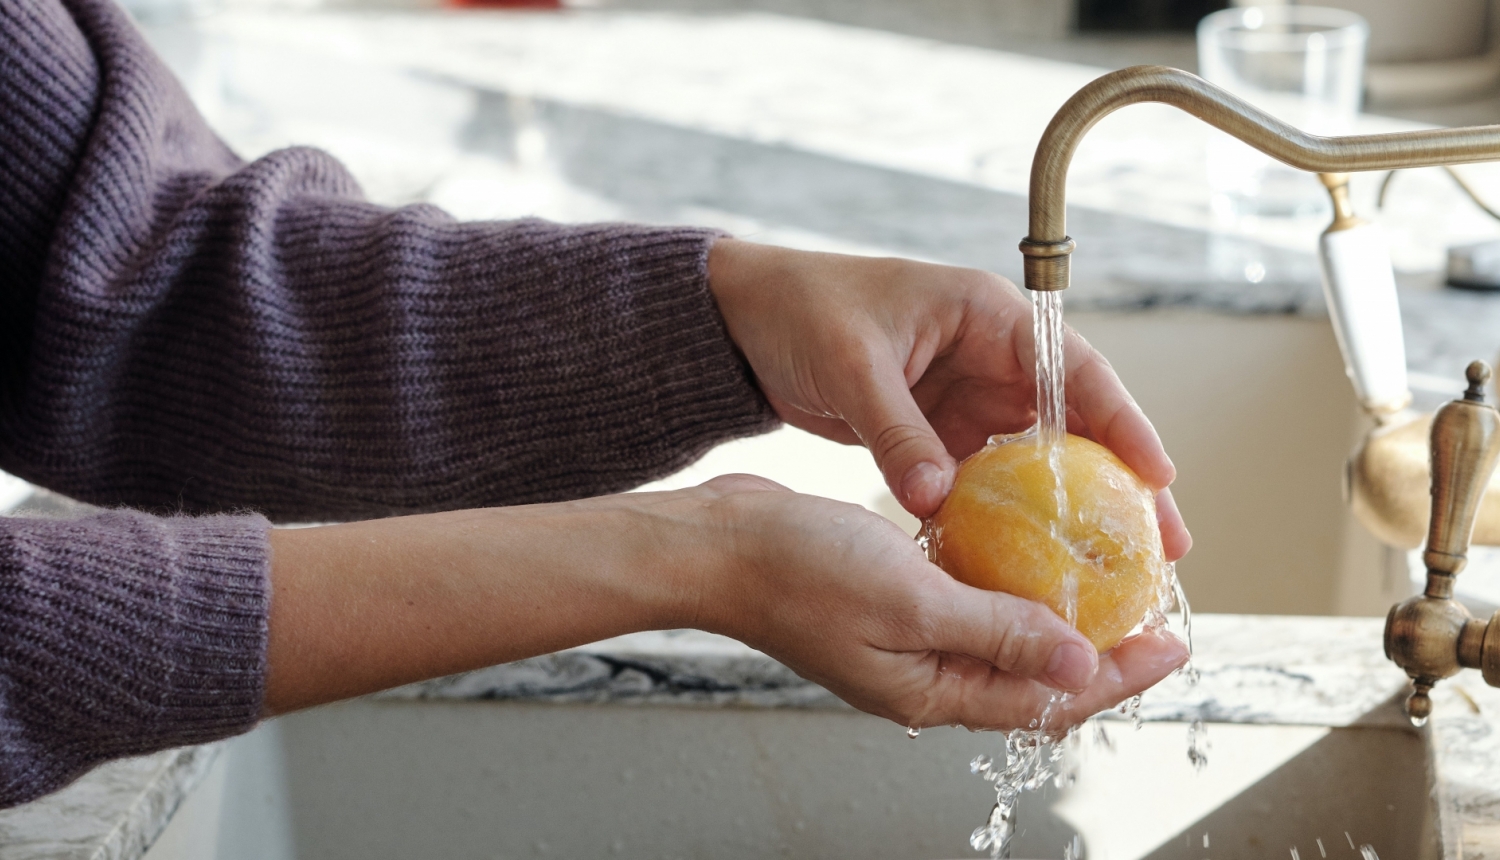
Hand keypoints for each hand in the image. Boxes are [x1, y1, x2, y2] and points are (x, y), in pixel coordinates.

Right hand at [693, 475, 1189, 731]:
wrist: (718, 543)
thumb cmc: (797, 572)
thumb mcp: (911, 601)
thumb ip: (996, 632)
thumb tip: (1080, 664)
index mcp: (929, 691)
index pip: (1045, 698)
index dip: (1116, 674)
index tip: (1171, 643)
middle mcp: (924, 674)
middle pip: (1032, 673)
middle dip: (1099, 648)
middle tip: (1153, 611)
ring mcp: (907, 638)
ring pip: (1003, 634)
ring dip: (1055, 610)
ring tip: (1106, 578)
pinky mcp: (893, 599)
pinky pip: (967, 597)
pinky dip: (1006, 578)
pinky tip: (1029, 543)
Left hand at [707, 239, 1189, 560]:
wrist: (744, 321)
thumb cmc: (799, 310)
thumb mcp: (852, 365)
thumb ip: (896, 432)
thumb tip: (937, 500)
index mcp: (986, 315)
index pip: (1074, 368)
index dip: (1123, 421)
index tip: (1158, 475)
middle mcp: (991, 356)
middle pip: (1076, 422)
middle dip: (1120, 482)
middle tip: (1163, 544)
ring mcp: (967, 396)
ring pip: (1039, 458)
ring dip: (1072, 510)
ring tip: (1113, 569)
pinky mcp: (939, 430)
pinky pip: (987, 478)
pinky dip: (1008, 517)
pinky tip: (1029, 563)